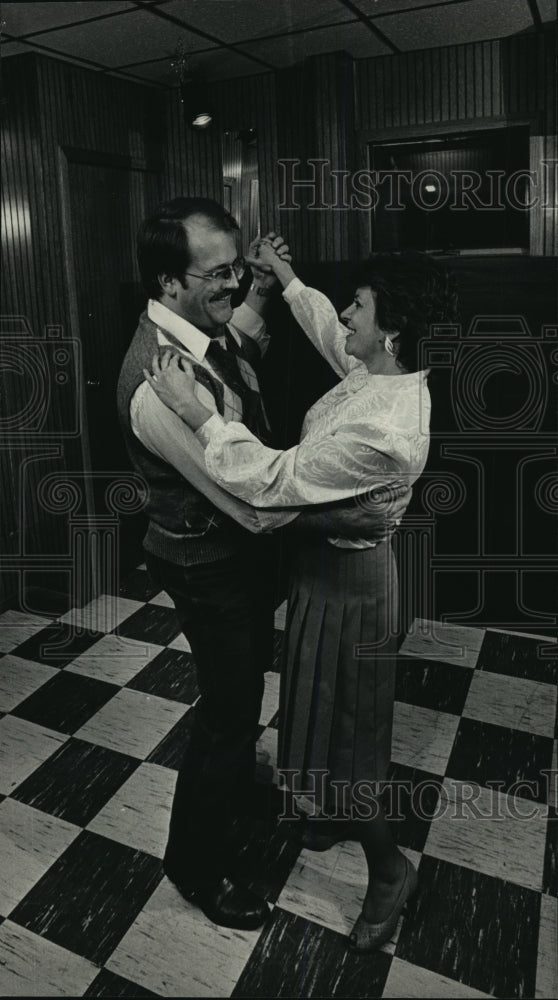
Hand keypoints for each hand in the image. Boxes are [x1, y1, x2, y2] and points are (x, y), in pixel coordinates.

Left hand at [143, 351, 210, 429]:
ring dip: (155, 360)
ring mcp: (159, 380)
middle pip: (164, 361)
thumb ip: (187, 365)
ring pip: (155, 367)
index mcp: (173, 369)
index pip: (174, 360)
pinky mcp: (156, 387)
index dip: (176, 357)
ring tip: (155, 356)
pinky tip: (144, 370)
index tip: (177, 356)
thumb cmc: (188, 389)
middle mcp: (165, 372)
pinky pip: (149, 379)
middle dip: (166, 355)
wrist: (183, 402)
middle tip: (168, 352)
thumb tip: (183, 360)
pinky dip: (146, 374)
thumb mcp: (191, 375)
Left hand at [245, 232, 291, 288]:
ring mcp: (280, 257)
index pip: (271, 238)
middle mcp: (274, 251)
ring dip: (283, 248)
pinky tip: (281, 259)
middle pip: (280, 240)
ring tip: (278, 254)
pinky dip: (286, 257)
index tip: (271, 236)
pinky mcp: (284, 263)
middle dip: (278, 240)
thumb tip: (258, 236)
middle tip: (274, 246)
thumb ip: (253, 246)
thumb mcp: (252, 258)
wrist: (262, 282)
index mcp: (266, 248)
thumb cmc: (256, 271)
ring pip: (286, 247)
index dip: (272, 235)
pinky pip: (289, 257)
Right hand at [293, 485, 412, 539]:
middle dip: (404, 500)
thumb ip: (386, 490)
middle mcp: (384, 522)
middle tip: (404, 492)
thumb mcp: (368, 494)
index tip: (407, 486)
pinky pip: (390, 528)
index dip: (407, 491)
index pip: (404, 499)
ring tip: (397, 501)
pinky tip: (389, 515)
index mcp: (384, 510)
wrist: (335, 520)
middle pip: (402, 509)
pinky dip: (392, 520)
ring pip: (397, 519)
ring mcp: (380, 530)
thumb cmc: (347, 504)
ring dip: (399, 510)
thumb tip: (400, 486)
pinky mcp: (376, 535)